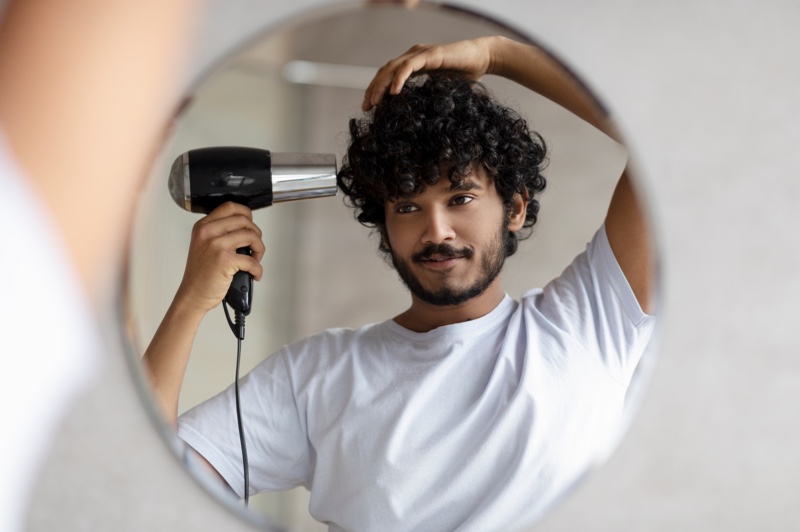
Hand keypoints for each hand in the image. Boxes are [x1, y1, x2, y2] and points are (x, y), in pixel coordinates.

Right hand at [174, 202, 264, 313]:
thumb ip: (219, 232)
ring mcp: (216, 245)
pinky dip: (258, 269)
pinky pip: (252, 260)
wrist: (192, 295)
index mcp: (203, 226)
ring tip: (255, 260)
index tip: (251, 225)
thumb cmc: (200, 274)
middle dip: (256, 234)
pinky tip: (254, 274)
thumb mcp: (203, 245)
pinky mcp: (224, 261)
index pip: (230, 207)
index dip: (246, 214)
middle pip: (244, 220)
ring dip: (259, 250)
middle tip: (255, 247)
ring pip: (251, 235)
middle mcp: (208, 233)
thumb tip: (246, 227)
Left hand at [362, 36, 499, 110]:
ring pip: (392, 68)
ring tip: (375, 102)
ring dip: (381, 85)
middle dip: (373, 89)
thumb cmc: (465, 75)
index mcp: (413, 64)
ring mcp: (420, 53)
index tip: (369, 107)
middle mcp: (413, 56)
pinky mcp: (430, 54)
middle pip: (385, 71)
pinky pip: (409, 66)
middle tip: (366, 107)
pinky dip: (399, 79)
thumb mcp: (439, 90)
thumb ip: (425, 97)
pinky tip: (394, 92)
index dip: (376, 90)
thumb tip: (416, 121)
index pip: (388, 76)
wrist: (484, 59)